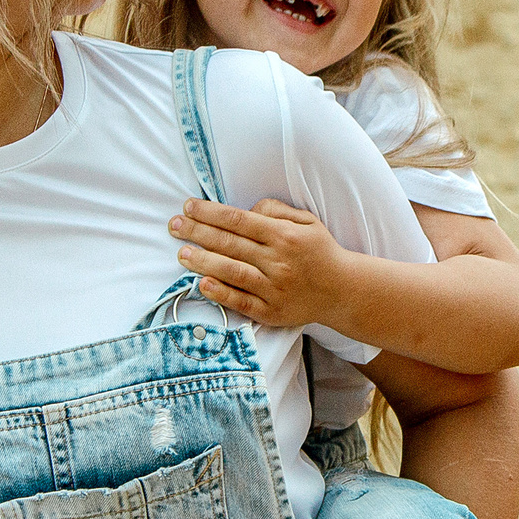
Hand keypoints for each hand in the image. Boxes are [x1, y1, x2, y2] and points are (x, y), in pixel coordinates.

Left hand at [167, 199, 349, 328]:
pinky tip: (201, 284)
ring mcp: (274, 288)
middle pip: (229, 243)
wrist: (343, 290)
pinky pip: (241, 302)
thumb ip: (275, 210)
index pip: (238, 220)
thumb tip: (246, 210)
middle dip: (197, 232)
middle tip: (174, 225)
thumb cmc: (319, 251)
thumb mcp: (306, 221)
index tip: (188, 207)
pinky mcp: (272, 311)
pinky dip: (220, 293)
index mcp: (284, 235)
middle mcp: (277, 261)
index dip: (209, 212)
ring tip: (181, 252)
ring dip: (202, 261)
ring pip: (231, 271)